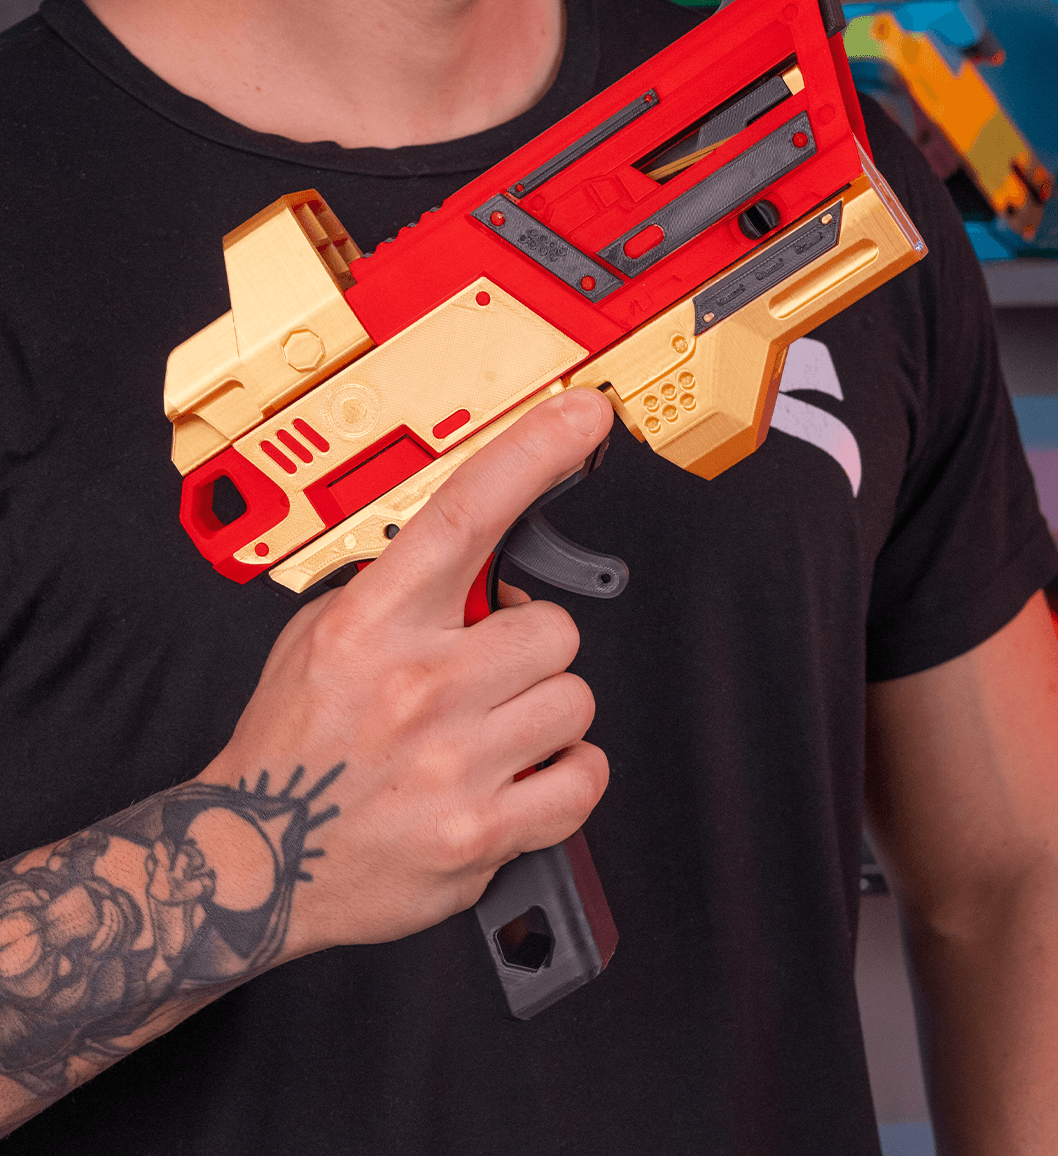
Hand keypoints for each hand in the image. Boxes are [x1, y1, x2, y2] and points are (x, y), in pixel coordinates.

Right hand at [198, 389, 612, 955]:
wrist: (251, 862)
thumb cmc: (292, 746)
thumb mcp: (319, 636)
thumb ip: (399, 593)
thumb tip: (486, 559)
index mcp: (373, 624)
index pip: (466, 514)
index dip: (534, 453)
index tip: (582, 416)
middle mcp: (418, 686)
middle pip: (556, 629)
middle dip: (533, 648)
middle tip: (489, 673)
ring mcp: (453, 762)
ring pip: (575, 700)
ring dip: (544, 713)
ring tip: (490, 732)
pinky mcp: (480, 831)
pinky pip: (583, 778)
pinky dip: (565, 776)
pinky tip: (519, 776)